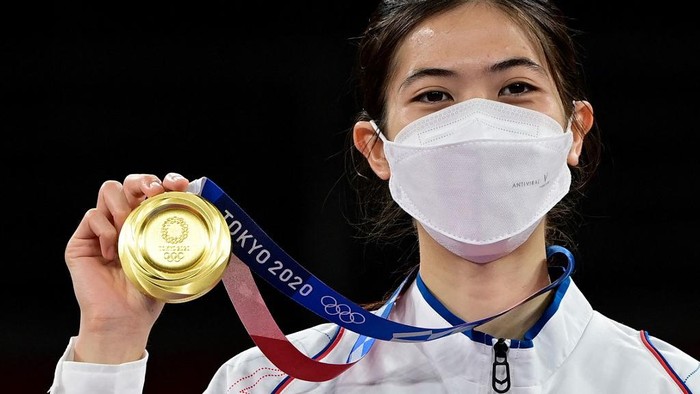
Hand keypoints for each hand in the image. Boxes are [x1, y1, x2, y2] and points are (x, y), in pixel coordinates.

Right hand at [65, 172, 189, 363]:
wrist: (125, 319)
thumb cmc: (149, 292)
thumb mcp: (173, 260)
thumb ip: (184, 236)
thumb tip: (212, 214)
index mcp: (147, 221)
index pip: (155, 189)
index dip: (167, 180)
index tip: (179, 184)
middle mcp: (124, 220)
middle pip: (131, 181)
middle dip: (144, 180)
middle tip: (155, 193)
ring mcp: (102, 228)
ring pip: (109, 189)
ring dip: (124, 206)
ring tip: (130, 231)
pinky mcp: (81, 241)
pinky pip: (92, 216)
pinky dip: (106, 231)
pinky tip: (113, 254)